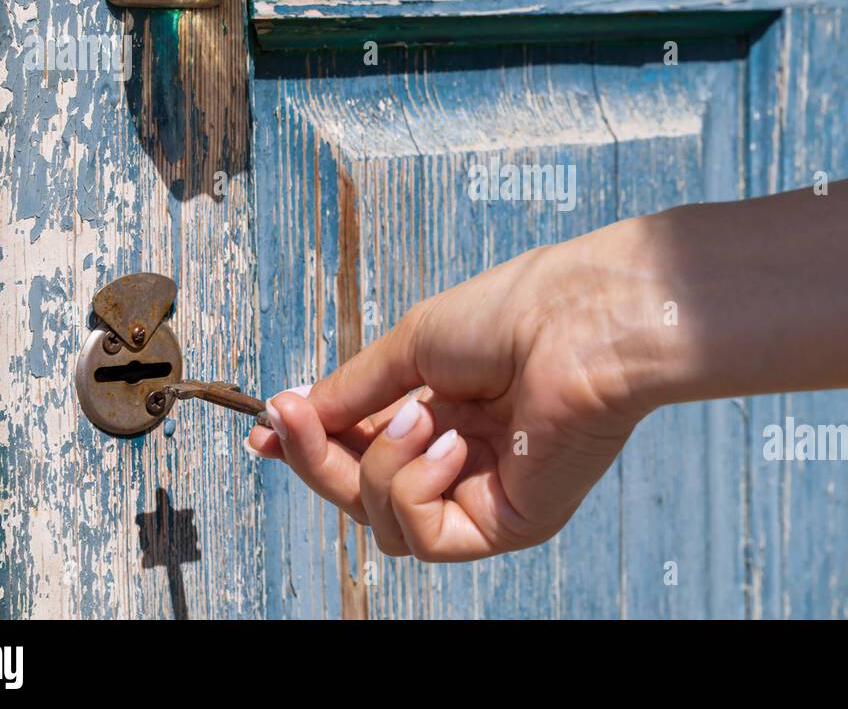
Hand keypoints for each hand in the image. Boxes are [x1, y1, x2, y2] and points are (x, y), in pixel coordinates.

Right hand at [247, 215, 680, 561]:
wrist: (583, 320)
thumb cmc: (513, 314)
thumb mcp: (411, 347)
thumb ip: (351, 391)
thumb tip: (287, 413)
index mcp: (443, 410)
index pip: (361, 447)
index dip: (310, 444)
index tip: (264, 428)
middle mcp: (461, 458)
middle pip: (360, 491)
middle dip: (318, 458)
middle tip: (287, 420)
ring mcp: (483, 495)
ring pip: (383, 523)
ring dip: (377, 466)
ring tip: (417, 414)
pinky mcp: (507, 525)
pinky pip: (424, 535)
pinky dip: (415, 487)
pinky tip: (450, 443)